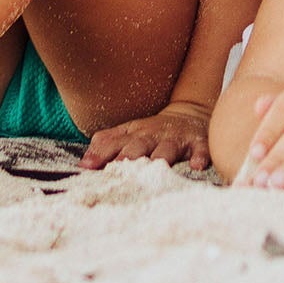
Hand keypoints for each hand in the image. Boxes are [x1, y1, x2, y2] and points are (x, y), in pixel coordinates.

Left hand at [85, 100, 213, 171]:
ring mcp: (176, 139)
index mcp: (134, 134)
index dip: (101, 154)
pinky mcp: (198, 142)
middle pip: (139, 146)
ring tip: (158, 166)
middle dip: (129, 157)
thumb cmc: (152, 131)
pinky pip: (201, 149)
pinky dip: (200, 156)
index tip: (88, 167)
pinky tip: (197, 165)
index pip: (114, 144)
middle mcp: (153, 136)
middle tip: (120, 169)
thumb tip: (83, 164)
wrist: (190, 113)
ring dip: (162, 157)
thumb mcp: (128, 132)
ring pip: (167, 149)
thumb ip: (105, 145)